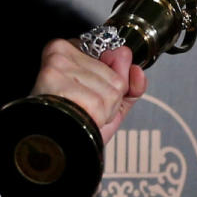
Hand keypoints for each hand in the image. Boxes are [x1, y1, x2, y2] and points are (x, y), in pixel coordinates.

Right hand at [31, 39, 147, 145]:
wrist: (63, 147)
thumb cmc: (81, 124)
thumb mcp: (111, 102)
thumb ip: (130, 85)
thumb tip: (137, 71)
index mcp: (73, 50)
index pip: (119, 57)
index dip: (114, 85)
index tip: (96, 93)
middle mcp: (63, 53)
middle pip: (117, 78)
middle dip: (109, 101)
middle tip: (86, 107)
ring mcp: (60, 66)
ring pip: (111, 91)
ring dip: (103, 111)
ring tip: (82, 112)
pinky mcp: (59, 82)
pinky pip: (99, 103)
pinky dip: (96, 118)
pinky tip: (79, 117)